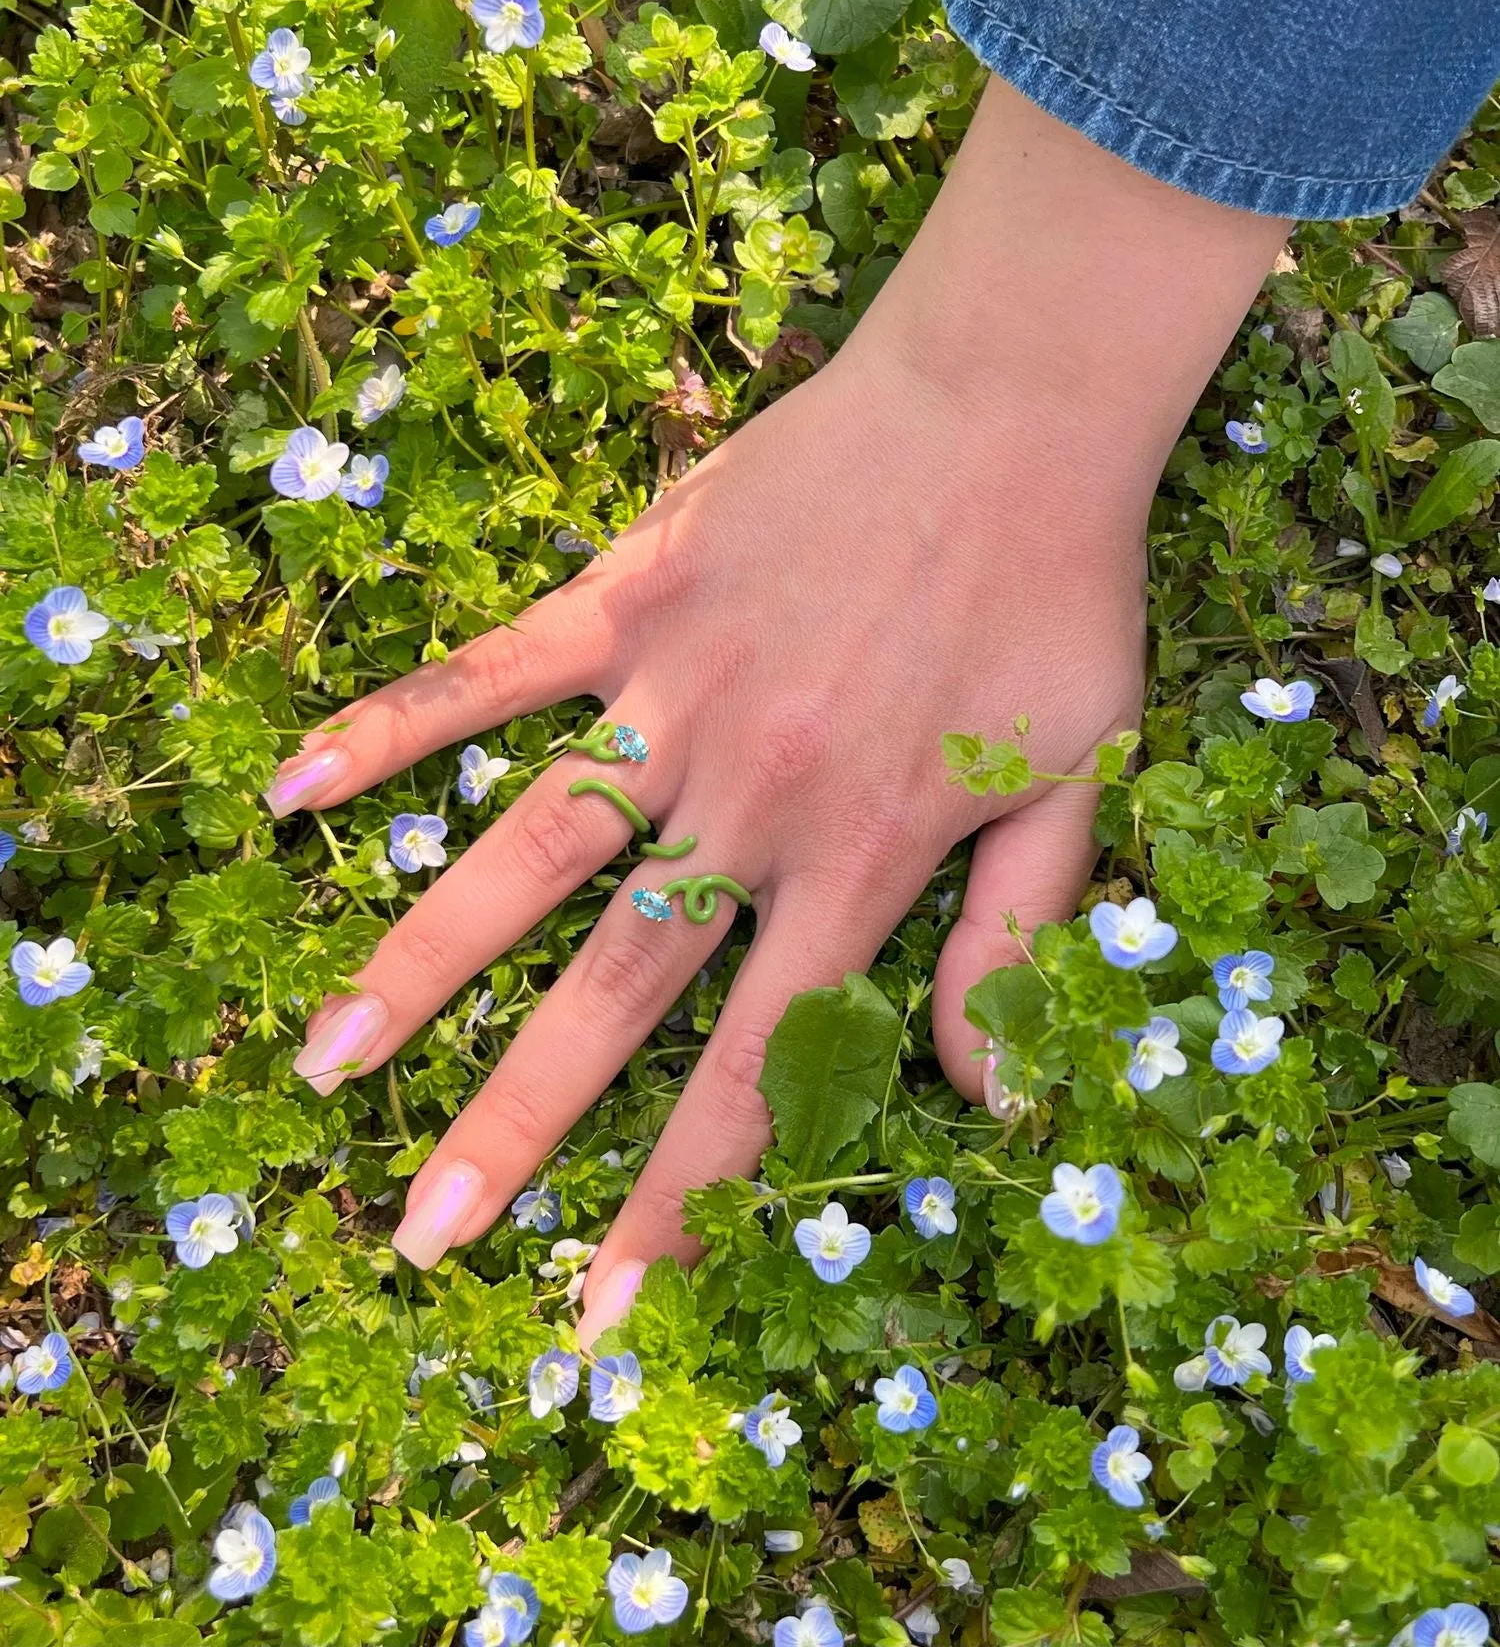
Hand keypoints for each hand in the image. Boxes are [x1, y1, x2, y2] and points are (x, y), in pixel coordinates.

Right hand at [268, 80, 1287, 1343]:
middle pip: (613, 992)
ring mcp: (673, 699)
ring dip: (421, 962)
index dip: (674, 1205)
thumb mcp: (1080, 782)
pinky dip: (397, 725)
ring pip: (527, 853)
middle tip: (415, 1235)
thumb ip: (1018, 943)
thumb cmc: (1056, 595)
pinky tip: (295, 786)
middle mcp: (747, 802)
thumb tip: (977, 1101)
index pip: (752, 1072)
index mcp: (859, 861)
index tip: (593, 1308)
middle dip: (514, 1126)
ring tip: (327, 1061)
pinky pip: (493, 674)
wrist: (1010, 408)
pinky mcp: (630, 602)